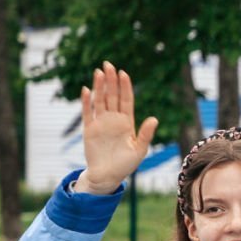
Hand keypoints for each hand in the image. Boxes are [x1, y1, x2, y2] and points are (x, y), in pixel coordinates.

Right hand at [76, 62, 157, 194]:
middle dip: (111, 80)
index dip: (125, 87)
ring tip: (99, 72)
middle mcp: (113, 119)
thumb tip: (154, 119)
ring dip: (99, 86)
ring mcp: (101, 123)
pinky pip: (87, 113)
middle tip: (108, 64)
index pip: (126, 100)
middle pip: (112, 96)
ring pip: (100, 100)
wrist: (108, 176)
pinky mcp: (89, 129)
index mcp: (127, 122)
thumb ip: (145, 134)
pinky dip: (87, 102)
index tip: (124, 73)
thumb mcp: (139, 149)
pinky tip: (86, 90)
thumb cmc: (126, 164)